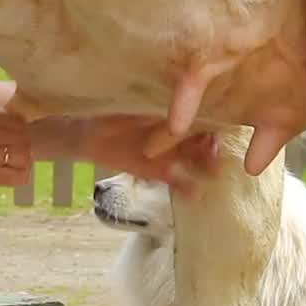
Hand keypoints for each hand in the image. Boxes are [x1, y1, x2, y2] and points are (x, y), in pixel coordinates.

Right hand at [0, 107, 33, 201]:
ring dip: (21, 164)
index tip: (15, 141)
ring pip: (22, 155)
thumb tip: (17, 128)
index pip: (16, 117)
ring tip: (11, 170)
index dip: (21, 131)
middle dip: (24, 149)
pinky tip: (9, 179)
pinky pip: (15, 175)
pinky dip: (19, 178)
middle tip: (15, 159)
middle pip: (23, 136)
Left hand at [55, 115, 222, 198]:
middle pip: (203, 137)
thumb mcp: (122, 109)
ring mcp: (171, 152)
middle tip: (218, 154)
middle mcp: (177, 131)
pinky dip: (187, 188)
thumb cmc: (106, 113)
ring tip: (214, 175)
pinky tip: (196, 195)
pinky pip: (177, 180)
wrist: (86, 136)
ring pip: (196, 159)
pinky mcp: (160, 172)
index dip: (208, 118)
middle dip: (212, 145)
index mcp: (171, 110)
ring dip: (207, 167)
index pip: (197, 112)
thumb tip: (156, 112)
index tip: (212, 124)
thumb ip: (141, 113)